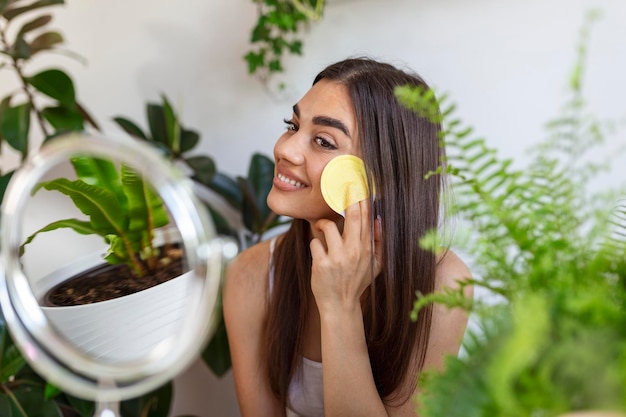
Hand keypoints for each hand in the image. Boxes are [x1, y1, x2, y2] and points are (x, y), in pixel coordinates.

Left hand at [310, 199, 382, 313]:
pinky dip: (314, 244)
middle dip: (347, 200)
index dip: (362, 200)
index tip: (357, 186)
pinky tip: (318, 252)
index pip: (366, 219)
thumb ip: (379, 243)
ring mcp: (338, 258)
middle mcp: (354, 252)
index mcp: (367, 250)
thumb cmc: (356, 283)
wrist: (340, 306)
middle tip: (341, 188)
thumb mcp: (375, 266)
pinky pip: (315, 243)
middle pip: (351, 217)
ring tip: (321, 228)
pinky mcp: (322, 264)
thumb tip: (378, 219)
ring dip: (322, 224)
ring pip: (328, 226)